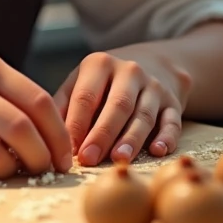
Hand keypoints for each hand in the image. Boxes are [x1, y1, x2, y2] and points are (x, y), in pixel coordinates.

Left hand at [52, 47, 192, 166]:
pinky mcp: (173, 102)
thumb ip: (65, 104)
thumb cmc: (106, 81)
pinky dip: (167, 137)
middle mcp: (129, 71)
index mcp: (100, 64)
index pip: (86, 96)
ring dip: (132, 139)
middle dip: (102, 134)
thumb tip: (49, 135)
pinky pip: (172, 121)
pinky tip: (158, 151)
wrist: (153, 63)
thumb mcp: (82, 80)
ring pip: (143, 115)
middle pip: (117, 105)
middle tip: (89, 159)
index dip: (77, 123)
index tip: (68, 149)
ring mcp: (154, 86)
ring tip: (119, 159)